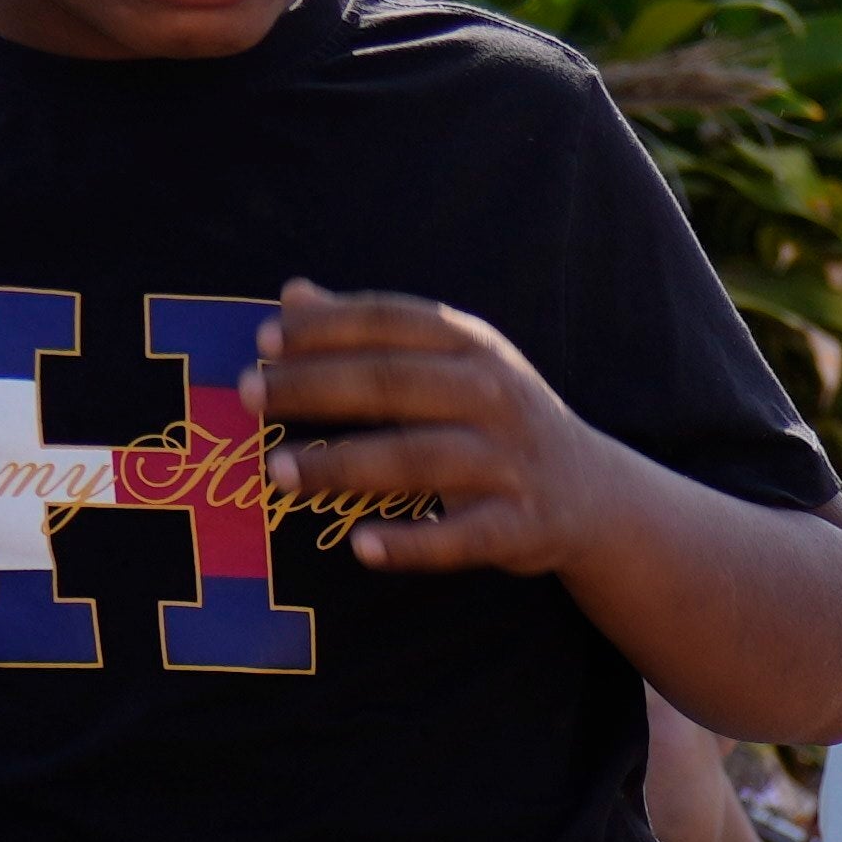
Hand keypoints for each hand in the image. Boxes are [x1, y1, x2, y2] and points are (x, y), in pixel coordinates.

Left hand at [248, 289, 623, 582]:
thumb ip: (373, 331)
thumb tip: (292, 295)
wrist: (593, 493)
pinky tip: (361, 547)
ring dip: (342, 464)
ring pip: (418, 459)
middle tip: (249, 396)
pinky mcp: (523, 526)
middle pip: (393, 384)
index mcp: (474, 346)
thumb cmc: (495, 417)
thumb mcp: (450, 361)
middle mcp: (496, 396)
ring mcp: (512, 462)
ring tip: (277, 470)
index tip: (263, 343)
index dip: (324, 329)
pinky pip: (461, 538)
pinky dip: (412, 545)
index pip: (389, 322)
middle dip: (315, 388)